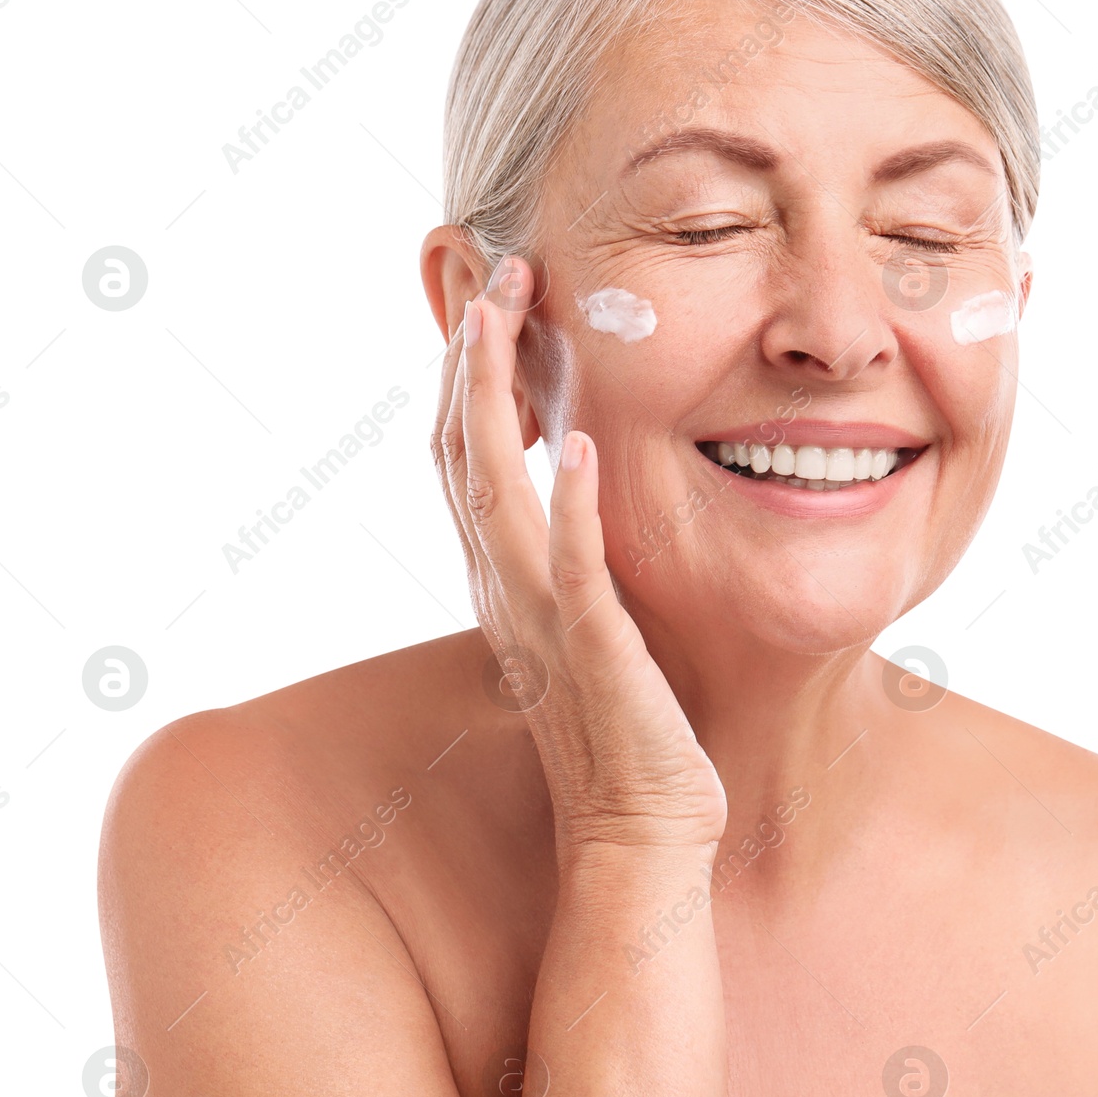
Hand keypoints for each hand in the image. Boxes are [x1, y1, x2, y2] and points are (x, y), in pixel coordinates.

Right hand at [431, 258, 727, 857]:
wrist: (638, 829)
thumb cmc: (624, 724)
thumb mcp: (583, 620)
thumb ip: (570, 555)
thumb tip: (580, 491)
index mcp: (502, 577)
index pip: (463, 456)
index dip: (466, 374)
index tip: (490, 297)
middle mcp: (501, 588)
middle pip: (459, 450)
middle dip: (470, 355)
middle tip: (495, 267)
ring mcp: (538, 618)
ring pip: (493, 490)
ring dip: (492, 397)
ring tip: (504, 314)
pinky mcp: (592, 652)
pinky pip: (573, 568)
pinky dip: (567, 503)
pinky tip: (575, 439)